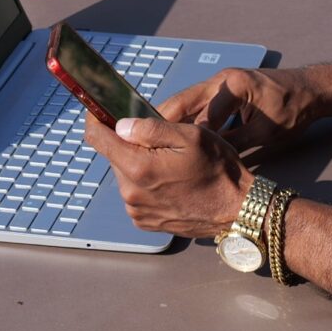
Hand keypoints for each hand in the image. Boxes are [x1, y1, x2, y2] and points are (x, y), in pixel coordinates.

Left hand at [83, 113, 249, 238]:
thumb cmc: (218, 168)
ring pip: (125, 174)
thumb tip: (120, 125)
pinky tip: (169, 181)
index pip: (98, 138)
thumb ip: (151, 128)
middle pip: (114, 156)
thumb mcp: (190, 135)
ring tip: (169, 162)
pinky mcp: (143, 221)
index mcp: (138, 167)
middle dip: (127, 143)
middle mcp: (130, 192)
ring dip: (137, 164)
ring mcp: (136, 210)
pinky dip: (145, 183)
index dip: (95, 119)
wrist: (236, 208)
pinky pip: (135, 193)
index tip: (97, 109)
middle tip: (157, 138)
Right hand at [158, 66, 319, 157]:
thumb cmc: (294, 109)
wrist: (311, 89)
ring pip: (186, 102)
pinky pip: (196, 104)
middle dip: (161, 124)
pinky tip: (172, 138)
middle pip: (183, 102)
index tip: (167, 158)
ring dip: (169, 122)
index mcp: (234, 85)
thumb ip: (235, 142)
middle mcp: (222, 78)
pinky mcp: (222, 88)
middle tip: (141, 145)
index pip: (201, 115)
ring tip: (150, 143)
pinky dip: (184, 120)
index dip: (185, 139)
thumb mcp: (266, 133)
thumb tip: (208, 161)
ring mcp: (220, 81)